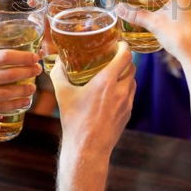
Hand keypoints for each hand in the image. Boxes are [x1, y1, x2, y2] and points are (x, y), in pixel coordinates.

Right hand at [0, 44, 40, 124]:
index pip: (2, 57)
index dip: (22, 57)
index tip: (34, 57)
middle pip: (8, 76)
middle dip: (27, 73)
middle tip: (37, 71)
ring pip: (6, 94)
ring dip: (24, 91)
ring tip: (33, 88)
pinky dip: (13, 106)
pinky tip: (23, 102)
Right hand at [50, 41, 134, 155]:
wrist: (88, 147)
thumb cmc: (74, 120)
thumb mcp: (63, 94)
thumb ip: (58, 74)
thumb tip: (57, 60)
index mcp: (107, 81)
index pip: (125, 55)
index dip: (124, 46)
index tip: (118, 43)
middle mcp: (121, 90)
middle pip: (132, 66)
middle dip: (124, 59)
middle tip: (114, 56)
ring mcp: (127, 102)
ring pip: (133, 80)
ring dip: (126, 74)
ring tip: (113, 73)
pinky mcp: (128, 113)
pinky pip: (131, 94)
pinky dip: (125, 88)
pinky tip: (113, 91)